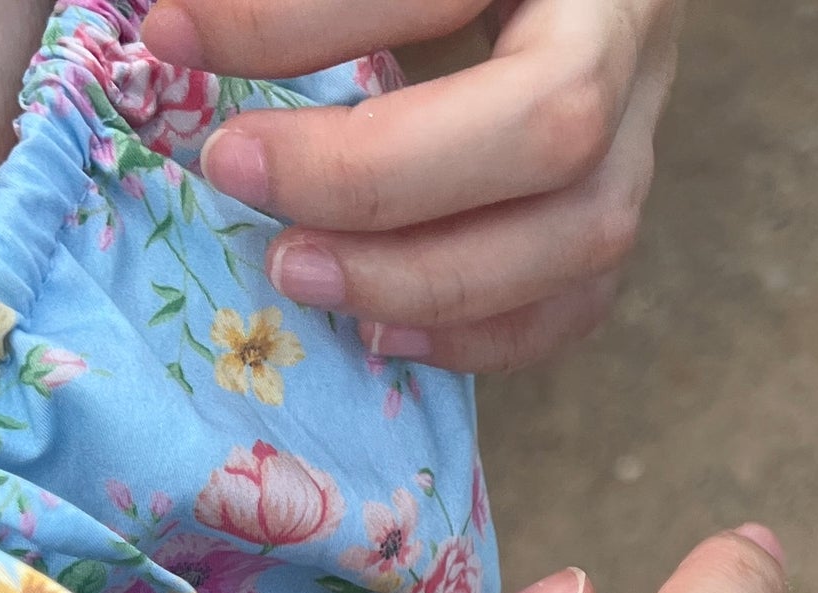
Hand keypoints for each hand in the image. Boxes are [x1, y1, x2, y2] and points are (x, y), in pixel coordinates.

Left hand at [141, 0, 681, 370]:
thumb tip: (176, 31)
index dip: (303, 22)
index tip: (172, 36)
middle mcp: (629, 30)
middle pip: (554, 129)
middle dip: (382, 178)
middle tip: (237, 175)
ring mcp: (646, 130)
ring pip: (585, 234)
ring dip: (428, 281)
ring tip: (298, 274)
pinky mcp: (620, 205)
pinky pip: (578, 303)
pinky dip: (478, 336)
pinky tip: (380, 335)